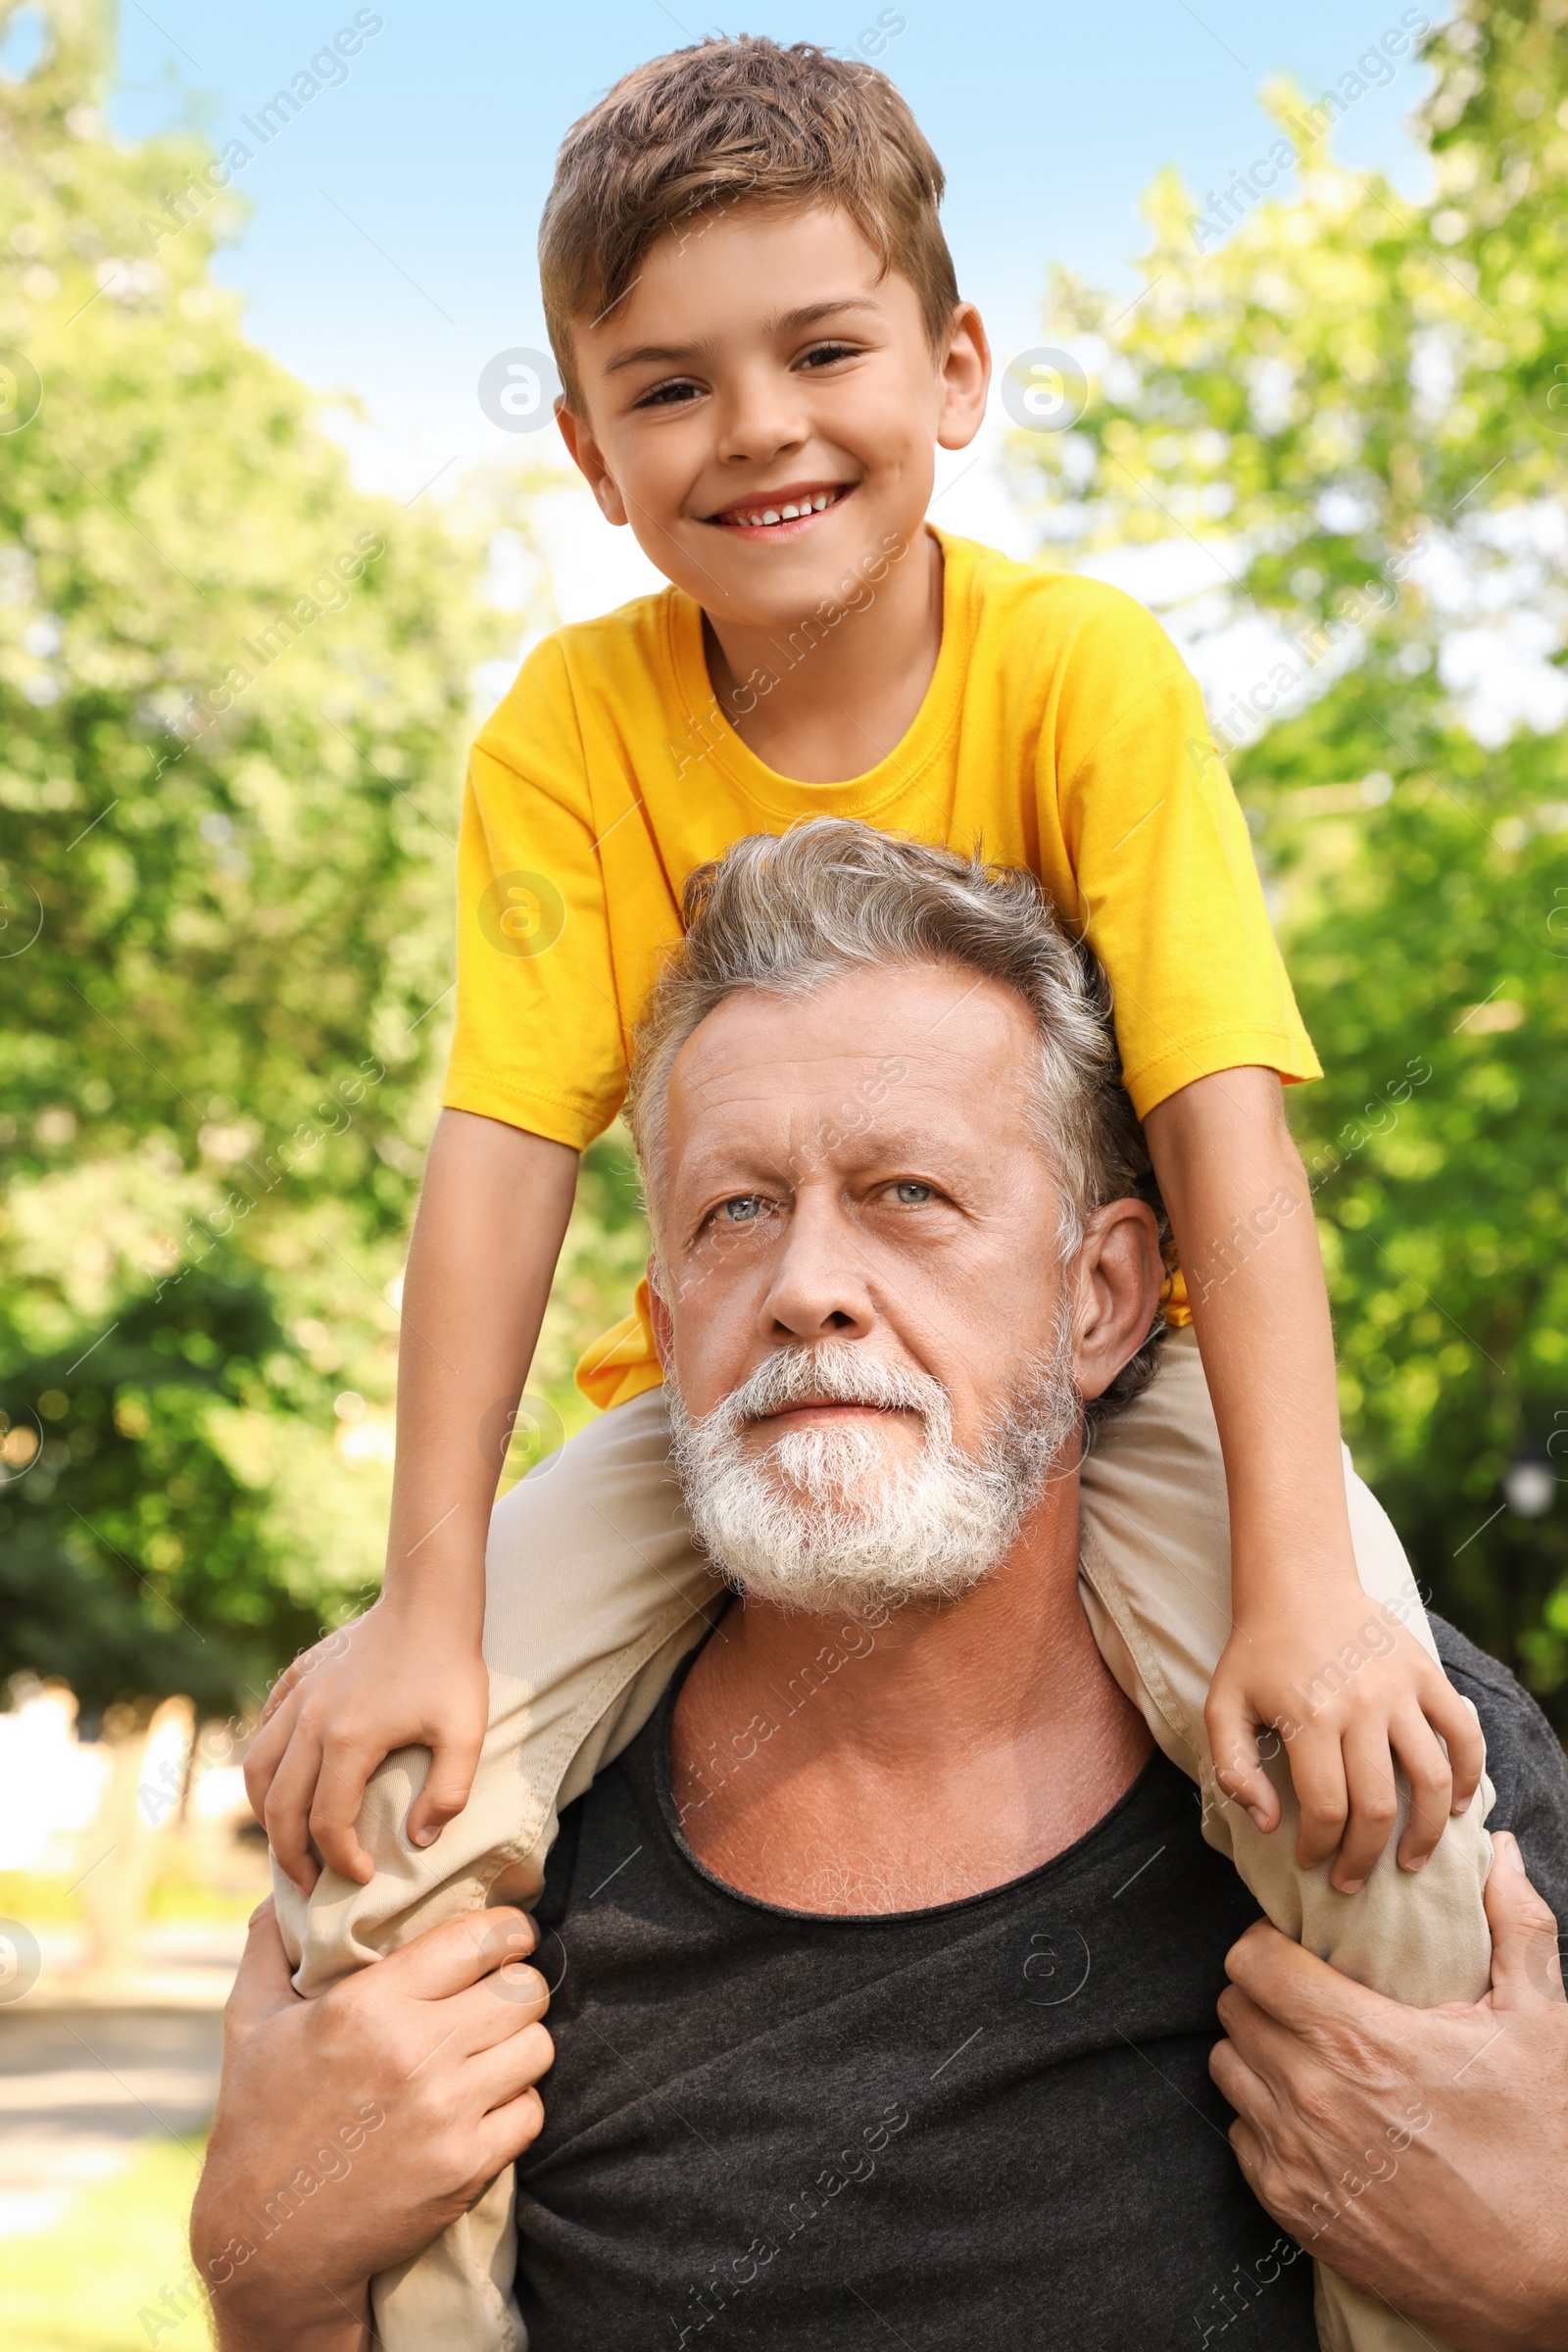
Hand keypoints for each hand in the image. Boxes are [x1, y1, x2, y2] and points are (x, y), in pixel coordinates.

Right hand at [191, 1898, 551, 2351]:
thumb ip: (268, 1944)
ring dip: (522, 2042)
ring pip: (538, 2045)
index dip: (507, 1930)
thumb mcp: (248, 2022)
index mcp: (368, 2005)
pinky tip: (486, 2101)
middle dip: (517, 1984)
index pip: (480, 1939)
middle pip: (524, 1988)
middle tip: (499, 1994)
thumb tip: (284, 1887)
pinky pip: (532, 2110)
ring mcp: (446, 2113)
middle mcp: (415, 2053)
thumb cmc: (257, 2120)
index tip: (507, 1935)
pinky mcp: (465, 2167)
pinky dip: (518, 2103)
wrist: (268, 2243)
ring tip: (494, 2046)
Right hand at [244, 1602, 490, 1891]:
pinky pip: (263, 1731)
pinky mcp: (296, 1677)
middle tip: (310, 1885)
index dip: (340, 1861)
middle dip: (291, 1857)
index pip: (327, 1823)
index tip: (363, 1877)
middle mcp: (310, 1722)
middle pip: (280, 1809)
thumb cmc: (451, 1667)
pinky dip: (264, 1766)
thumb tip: (419, 1841)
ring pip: (257, 1771)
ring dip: (267, 1816)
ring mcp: (297, 1697)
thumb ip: (448, 1793)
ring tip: (288, 1843)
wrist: (428, 1601)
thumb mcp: (466, 1733)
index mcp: (349, 1741)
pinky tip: (283, 1782)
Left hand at [1205, 1583, 1484, 1890]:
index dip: (1319, 1849)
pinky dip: (1469, 1776)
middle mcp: (1360, 1707)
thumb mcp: (1222, 1706)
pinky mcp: (1426, 1674)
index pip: (1327, 1809)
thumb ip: (1233, 1769)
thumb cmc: (1257, 1652)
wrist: (1299, 1582)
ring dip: (1425, 1833)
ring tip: (1411, 1861)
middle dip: (1365, 1859)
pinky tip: (1455, 1807)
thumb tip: (1268, 1824)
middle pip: (1378, 1808)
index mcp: (1309, 1718)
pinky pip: (1463, 1735)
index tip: (1310, 1861)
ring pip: (1432, 1780)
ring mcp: (1400, 1691)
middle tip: (1353, 1881)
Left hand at [1210, 1831, 1567, 2351]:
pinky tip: (1314, 2116)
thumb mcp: (1540, 2026)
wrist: (1550, 2278)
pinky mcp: (1295, 2211)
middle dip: (1265, 1991)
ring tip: (1307, 2050)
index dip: (1273, 1943)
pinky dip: (1264, 2119)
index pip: (1252, 1959)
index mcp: (1360, 2040)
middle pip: (1234, 2007)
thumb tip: (1503, 1852)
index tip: (1304, 1948)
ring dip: (1259, 2051)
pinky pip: (1240, 2137)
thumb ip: (1515, 1927)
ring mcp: (1297, 2158)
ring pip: (1229, 2069)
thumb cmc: (1544, 2149)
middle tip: (1309, 1994)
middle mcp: (1311, 2095)